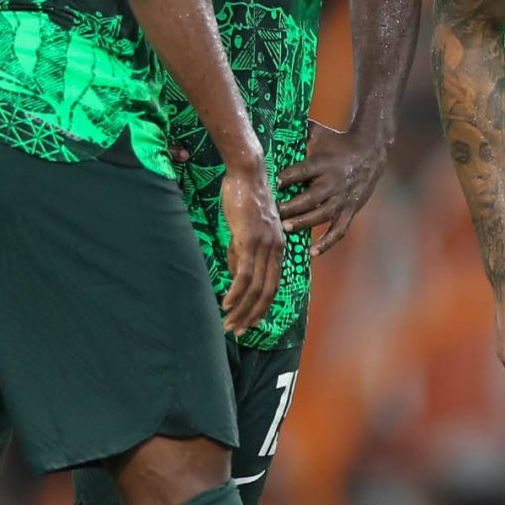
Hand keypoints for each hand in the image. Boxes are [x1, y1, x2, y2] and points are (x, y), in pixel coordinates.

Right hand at [218, 157, 288, 335]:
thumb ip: (241, 252)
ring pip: (256, 287)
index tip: (250, 322)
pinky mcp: (249, 240)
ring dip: (242, 309)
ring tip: (229, 323)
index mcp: (278, 247)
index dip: (262, 306)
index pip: (273, 285)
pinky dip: (236, 292)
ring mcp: (264, 245)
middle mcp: (276, 249)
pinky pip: (244, 273)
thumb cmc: (245, 197)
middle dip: (252, 315)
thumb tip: (235, 274)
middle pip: (267, 292)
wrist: (247, 173)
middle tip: (238, 331)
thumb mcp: (246, 229)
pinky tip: (227, 304)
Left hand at [277, 119, 390, 251]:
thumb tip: (271, 119)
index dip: (287, 178)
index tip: (271, 184)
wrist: (371, 150)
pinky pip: (339, 229)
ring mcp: (344, 198)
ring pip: (323, 215)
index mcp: (324, 163)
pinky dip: (326, 242)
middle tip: (274, 214)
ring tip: (286, 229)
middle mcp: (334, 182)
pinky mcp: (351, 209)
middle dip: (292, 207)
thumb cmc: (338, 142)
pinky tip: (312, 252)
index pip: (303, 171)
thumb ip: (297, 131)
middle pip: (311, 197)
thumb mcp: (318, 133)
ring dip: (304, 223)